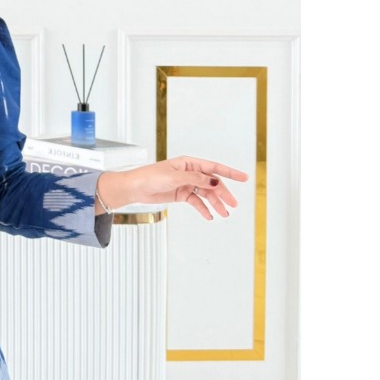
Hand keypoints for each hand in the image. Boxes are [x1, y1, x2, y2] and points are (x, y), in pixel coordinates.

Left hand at [101, 156, 248, 220]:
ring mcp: (186, 184)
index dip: (230, 173)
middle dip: (223, 194)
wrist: (135, 188)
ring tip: (224, 214)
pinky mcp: (181, 194)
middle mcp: (190, 172)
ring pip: (206, 194)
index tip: (244, 177)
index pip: (214, 167)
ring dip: (215, 204)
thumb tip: (215, 181)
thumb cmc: (151, 177)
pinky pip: (196, 202)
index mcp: (189, 163)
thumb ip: (196, 179)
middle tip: (233, 205)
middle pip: (212, 183)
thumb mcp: (174, 177)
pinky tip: (209, 216)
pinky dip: (203, 209)